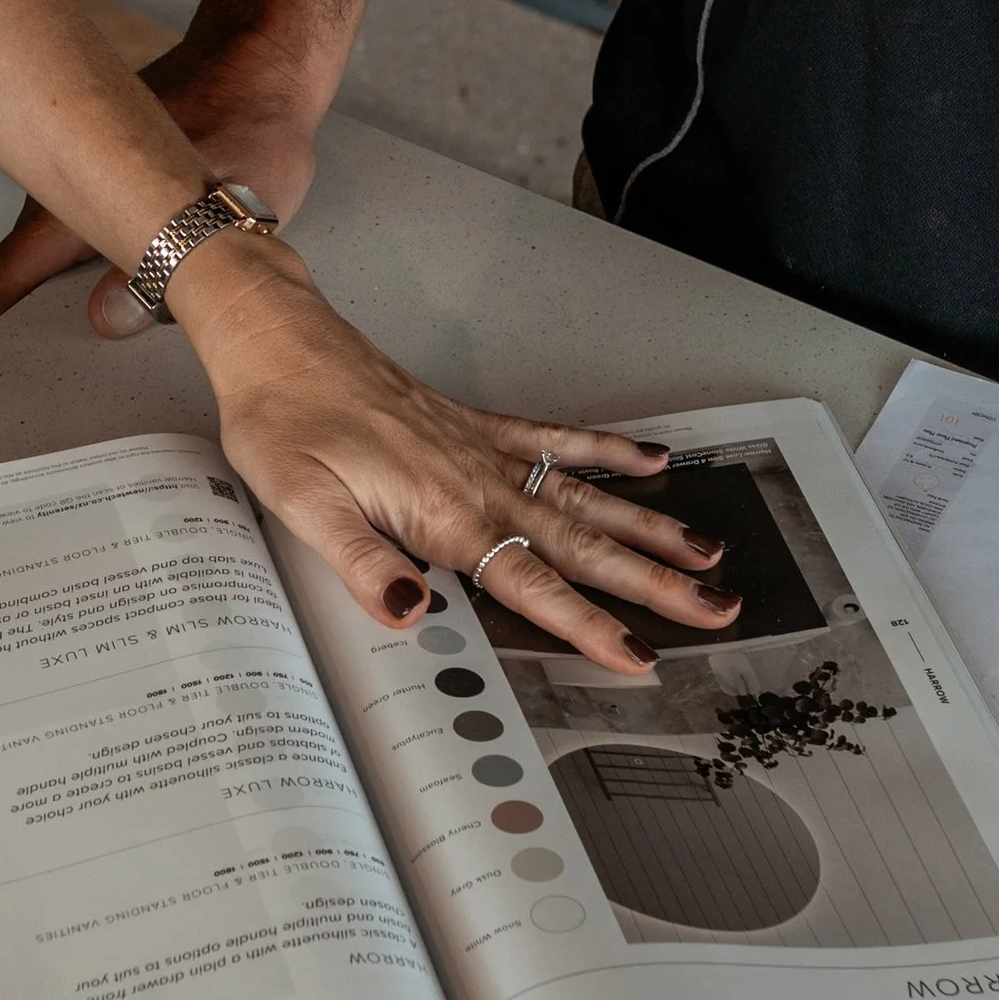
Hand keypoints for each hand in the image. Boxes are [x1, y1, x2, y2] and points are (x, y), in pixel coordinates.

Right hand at [0, 28, 328, 331]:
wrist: (262, 63)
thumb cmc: (252, 123)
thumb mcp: (223, 212)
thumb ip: (169, 269)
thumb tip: (108, 318)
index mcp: (77, 188)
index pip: (8, 272)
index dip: (4, 325)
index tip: (18, 368)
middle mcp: (67, 181)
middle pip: (31, 269)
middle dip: (54, 315)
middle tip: (98, 347)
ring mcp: (86, 174)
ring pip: (65, 248)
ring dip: (89, 284)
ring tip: (138, 310)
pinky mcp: (111, 172)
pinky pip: (95, 224)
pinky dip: (115, 256)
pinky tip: (161, 269)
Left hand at [181, 245, 739, 677]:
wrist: (279, 344)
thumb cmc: (282, 422)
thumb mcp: (300, 503)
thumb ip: (361, 562)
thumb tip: (411, 612)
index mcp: (444, 512)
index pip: (532, 584)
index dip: (588, 625)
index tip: (640, 655)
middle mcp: (479, 482)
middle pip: (582, 545)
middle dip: (654, 582)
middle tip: (719, 608)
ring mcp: (484, 451)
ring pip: (585, 497)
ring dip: (649, 527)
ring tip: (709, 551)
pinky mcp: (477, 426)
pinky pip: (558, 439)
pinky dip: (607, 450)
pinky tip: (651, 461)